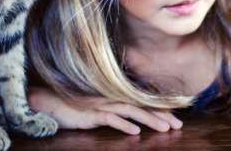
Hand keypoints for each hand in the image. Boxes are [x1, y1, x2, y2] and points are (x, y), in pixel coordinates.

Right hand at [27, 86, 182, 134]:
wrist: (52, 103)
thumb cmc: (76, 107)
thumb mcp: (100, 109)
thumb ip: (116, 112)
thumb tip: (133, 122)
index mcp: (116, 97)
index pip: (142, 102)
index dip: (159, 109)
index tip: (175, 118)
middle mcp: (112, 98)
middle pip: (142, 106)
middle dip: (161, 115)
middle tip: (178, 125)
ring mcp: (103, 105)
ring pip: (131, 111)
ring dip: (149, 120)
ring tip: (164, 129)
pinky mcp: (92, 113)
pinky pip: (111, 119)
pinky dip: (124, 125)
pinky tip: (135, 133)